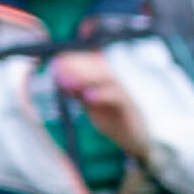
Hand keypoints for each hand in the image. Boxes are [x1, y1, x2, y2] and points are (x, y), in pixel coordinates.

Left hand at [46, 49, 156, 167]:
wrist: (136, 140)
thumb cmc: (113, 120)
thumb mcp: (90, 104)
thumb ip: (77, 91)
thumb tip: (59, 77)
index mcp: (106, 77)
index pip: (92, 58)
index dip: (78, 52)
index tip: (57, 57)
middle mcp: (116, 80)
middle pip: (97, 64)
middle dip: (76, 64)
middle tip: (57, 67)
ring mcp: (125, 92)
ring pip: (107, 76)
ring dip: (86, 76)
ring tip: (68, 82)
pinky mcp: (130, 106)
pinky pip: (116, 96)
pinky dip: (102, 95)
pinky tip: (88, 98)